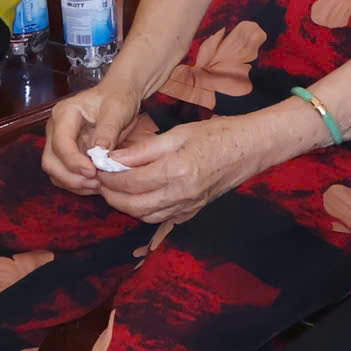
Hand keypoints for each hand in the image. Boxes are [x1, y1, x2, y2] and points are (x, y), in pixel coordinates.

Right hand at [41, 83, 144, 193]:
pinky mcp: (67, 154)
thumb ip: (107, 130)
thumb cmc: (118, 98)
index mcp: (64, 113)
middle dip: (70, 176)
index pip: (60, 142)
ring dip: (73, 183)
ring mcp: (59, 142)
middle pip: (51, 160)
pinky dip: (77, 184)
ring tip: (98, 185)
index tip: (92, 172)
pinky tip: (95, 184)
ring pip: (55, 171)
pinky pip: (65, 174)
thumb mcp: (117, 109)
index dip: (73, 161)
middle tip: (95, 183)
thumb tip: (98, 154)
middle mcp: (56, 129)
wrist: (120, 95)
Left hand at [97, 115, 258, 224]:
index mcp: (177, 170)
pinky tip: (139, 196)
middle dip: (111, 195)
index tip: (98, 166)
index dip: (109, 176)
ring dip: (125, 205)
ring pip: (145, 216)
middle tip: (101, 180)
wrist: (251, 148)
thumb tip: (113, 158)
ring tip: (116, 188)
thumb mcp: (178, 133)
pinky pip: (160, 218)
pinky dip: (144, 210)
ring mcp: (188, 207)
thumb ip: (144, 149)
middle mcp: (182, 194)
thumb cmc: (217, 133)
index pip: (131, 181)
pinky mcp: (192, 212)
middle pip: (133, 205)